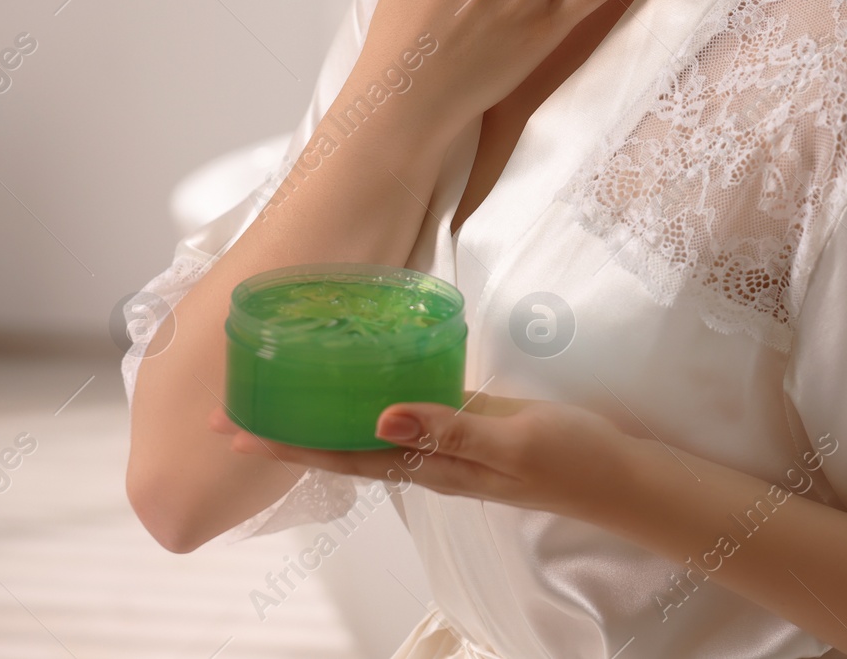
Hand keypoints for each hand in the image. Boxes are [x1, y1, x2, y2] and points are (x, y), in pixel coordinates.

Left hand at [208, 391, 639, 521]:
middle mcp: (426, 456)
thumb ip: (449, 430)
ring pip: (367, 430)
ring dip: (320, 417)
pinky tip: (361, 374)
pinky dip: (369, 396)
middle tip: (230, 413)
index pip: (341, 458)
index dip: (287, 447)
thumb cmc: (569, 459)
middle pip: (340, 447)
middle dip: (285, 434)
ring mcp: (445, 440)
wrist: (617, 473)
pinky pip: (405, 409)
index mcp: (429, 465)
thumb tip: (377, 418)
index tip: (233, 436)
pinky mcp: (468, 419)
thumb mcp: (512, 441)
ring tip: (278, 394)